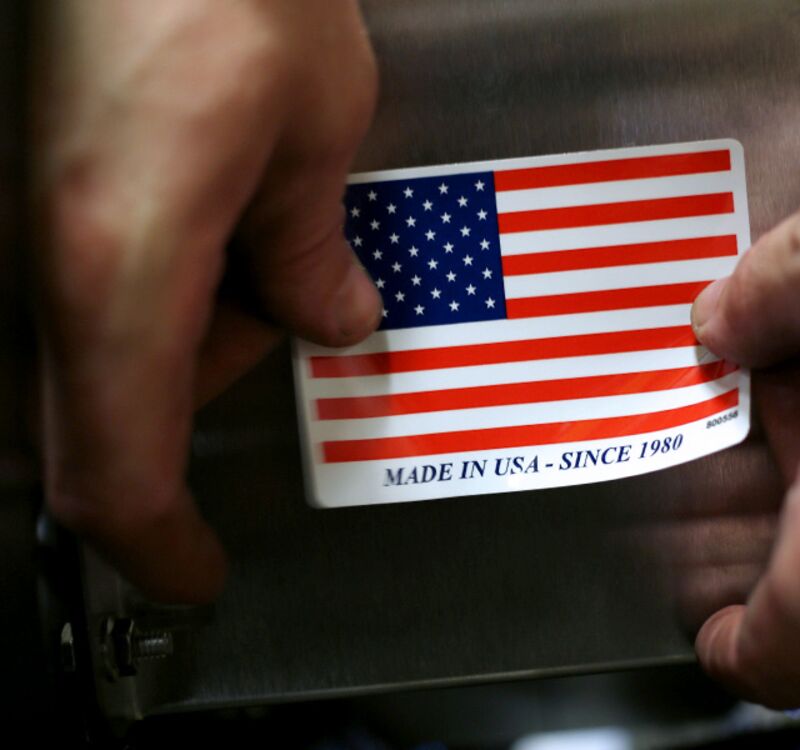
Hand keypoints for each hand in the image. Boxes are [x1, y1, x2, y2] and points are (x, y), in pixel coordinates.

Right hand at [31, 0, 381, 602]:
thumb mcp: (312, 122)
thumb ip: (312, 243)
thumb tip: (331, 312)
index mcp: (115, 263)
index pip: (117, 475)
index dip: (159, 549)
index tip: (196, 576)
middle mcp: (29, 254)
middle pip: (108, 412)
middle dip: (212, 375)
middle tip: (287, 295)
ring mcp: (6, 223)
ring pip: (87, 347)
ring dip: (181, 317)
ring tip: (252, 217)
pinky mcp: (13, 192)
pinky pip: (71, 281)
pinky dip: (145, 274)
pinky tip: (198, 198)